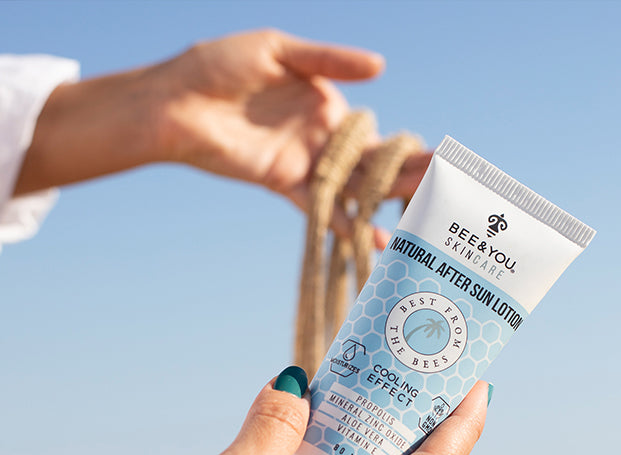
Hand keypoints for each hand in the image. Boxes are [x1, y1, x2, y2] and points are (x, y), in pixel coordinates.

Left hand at [154, 29, 430, 225]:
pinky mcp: (284, 184)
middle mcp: (322, 139)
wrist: (176, 101)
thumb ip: (330, 61)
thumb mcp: (278, 50)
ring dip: (386, 201)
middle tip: (444, 191)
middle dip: (408, 177)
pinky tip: (373, 239)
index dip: (406, 146)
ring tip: (421, 216)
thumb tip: (381, 67)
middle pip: (373, 163)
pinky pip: (321, 209)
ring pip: (354, 187)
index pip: (376, 131)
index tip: (440, 158)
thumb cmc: (220, 65)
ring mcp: (305, 164)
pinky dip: (346, 224)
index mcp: (327, 105)